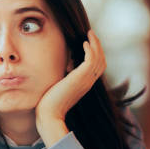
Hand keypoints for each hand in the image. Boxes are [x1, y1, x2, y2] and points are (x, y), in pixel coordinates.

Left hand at [36, 30, 105, 146]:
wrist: (49, 114)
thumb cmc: (49, 103)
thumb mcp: (59, 87)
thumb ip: (64, 78)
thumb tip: (62, 68)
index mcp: (84, 85)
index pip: (97, 67)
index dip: (96, 54)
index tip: (89, 43)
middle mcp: (88, 82)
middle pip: (101, 61)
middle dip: (98, 47)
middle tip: (91, 34)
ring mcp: (86, 81)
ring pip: (98, 59)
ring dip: (95, 44)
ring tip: (90, 34)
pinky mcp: (80, 78)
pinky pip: (91, 60)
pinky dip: (90, 50)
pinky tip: (84, 43)